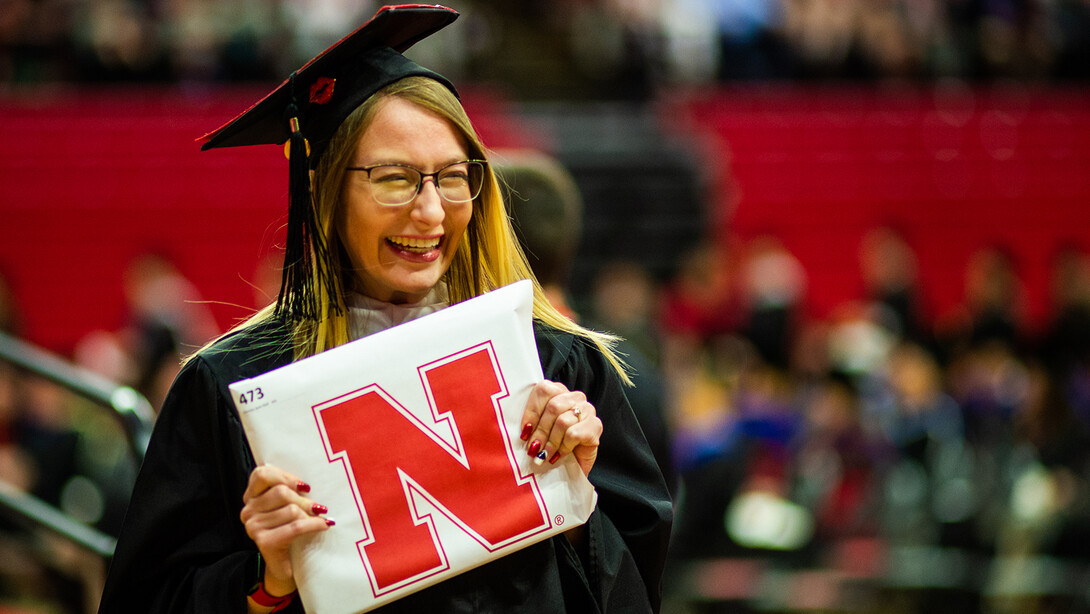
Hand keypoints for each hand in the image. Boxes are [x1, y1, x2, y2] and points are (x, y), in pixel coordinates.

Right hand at [240, 465, 331, 596]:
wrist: (285, 566)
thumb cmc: (289, 530)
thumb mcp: (286, 506)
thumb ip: (289, 490)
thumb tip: (307, 484)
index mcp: (251, 497)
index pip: (262, 474)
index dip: (285, 476)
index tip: (303, 486)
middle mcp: (248, 511)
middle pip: (281, 492)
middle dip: (304, 500)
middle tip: (317, 508)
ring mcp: (253, 527)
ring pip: (291, 509)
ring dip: (310, 515)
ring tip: (318, 519)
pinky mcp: (264, 542)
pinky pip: (296, 527)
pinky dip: (314, 524)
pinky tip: (324, 524)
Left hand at [519, 380, 601, 476]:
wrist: (573, 468)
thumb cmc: (553, 446)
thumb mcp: (538, 431)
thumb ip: (530, 423)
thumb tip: (522, 430)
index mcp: (559, 392)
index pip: (544, 390)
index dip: (532, 411)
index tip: (525, 431)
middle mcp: (575, 397)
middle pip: (553, 406)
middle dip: (540, 431)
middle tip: (533, 448)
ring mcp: (588, 410)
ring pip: (563, 421)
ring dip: (551, 442)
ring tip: (545, 455)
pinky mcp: (596, 426)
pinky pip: (574, 434)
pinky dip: (564, 447)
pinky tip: (561, 454)